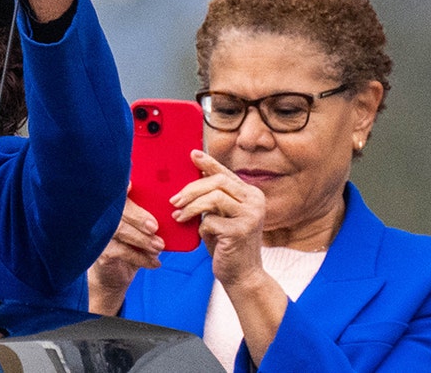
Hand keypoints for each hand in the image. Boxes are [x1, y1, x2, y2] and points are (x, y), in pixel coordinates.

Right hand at [88, 190, 163, 314]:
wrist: (117, 272)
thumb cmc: (134, 243)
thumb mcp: (144, 225)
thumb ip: (152, 212)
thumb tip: (176, 207)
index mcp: (116, 204)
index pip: (115, 190)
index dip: (120, 186)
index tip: (131, 185)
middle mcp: (104, 215)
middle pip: (117, 209)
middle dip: (137, 216)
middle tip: (154, 227)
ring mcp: (100, 233)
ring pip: (119, 230)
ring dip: (142, 238)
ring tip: (159, 246)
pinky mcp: (101, 252)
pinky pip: (121, 251)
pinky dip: (141, 257)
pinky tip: (155, 262)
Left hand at [171, 150, 266, 286]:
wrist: (241, 275)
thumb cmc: (225, 243)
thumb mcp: (219, 216)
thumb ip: (212, 198)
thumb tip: (193, 177)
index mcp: (251, 195)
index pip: (226, 173)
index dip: (208, 162)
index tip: (192, 154)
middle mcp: (256, 202)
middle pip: (218, 182)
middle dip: (191, 189)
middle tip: (174, 200)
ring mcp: (251, 216)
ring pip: (214, 198)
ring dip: (191, 206)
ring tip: (178, 216)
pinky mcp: (241, 231)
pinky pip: (210, 220)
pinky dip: (200, 227)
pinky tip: (200, 234)